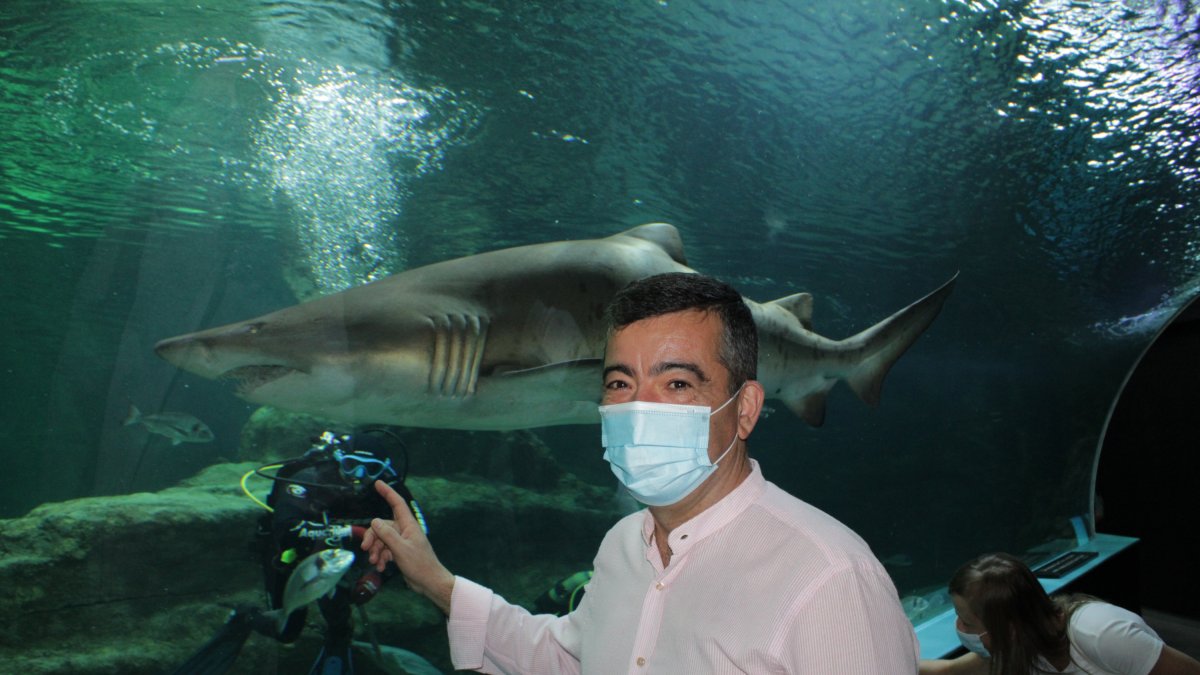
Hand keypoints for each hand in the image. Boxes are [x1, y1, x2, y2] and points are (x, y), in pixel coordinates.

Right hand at [362, 480, 455, 613]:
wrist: (429, 582)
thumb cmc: (419, 564)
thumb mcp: (400, 549)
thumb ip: (387, 535)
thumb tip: (375, 521)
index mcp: (408, 525)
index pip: (397, 504)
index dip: (388, 492)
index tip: (378, 483)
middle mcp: (404, 531)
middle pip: (383, 526)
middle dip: (373, 537)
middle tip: (366, 549)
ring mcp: (402, 542)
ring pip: (382, 540)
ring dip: (376, 550)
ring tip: (375, 562)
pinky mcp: (399, 552)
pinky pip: (385, 550)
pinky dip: (381, 557)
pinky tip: (381, 567)